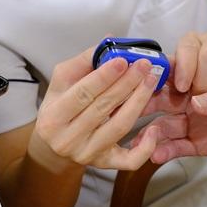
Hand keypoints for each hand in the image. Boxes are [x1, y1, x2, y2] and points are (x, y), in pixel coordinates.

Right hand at [32, 46, 159, 170]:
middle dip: (126, 84)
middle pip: (103, 108)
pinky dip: (145, 147)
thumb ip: (83, 62)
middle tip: (144, 65)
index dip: (103, 77)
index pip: (82, 94)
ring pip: (119, 128)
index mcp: (52, 117)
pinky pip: (129, 161)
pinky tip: (154, 129)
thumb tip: (109, 42)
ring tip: (151, 81)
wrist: (54, 145)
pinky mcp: (104, 164)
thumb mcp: (62, 82)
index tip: (123, 60)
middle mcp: (68, 140)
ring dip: (139, 102)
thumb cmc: (60, 106)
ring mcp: (87, 154)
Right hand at [139, 75, 206, 163]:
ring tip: (141, 141)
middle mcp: (194, 97)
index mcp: (205, 75)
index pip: (177, 68)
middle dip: (145, 104)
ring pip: (166, 124)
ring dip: (153, 131)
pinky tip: (155, 155)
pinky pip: (179, 146)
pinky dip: (166, 151)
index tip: (154, 81)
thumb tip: (196, 104)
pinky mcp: (199, 143)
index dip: (164, 74)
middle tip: (127, 111)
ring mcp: (194, 121)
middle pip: (163, 98)